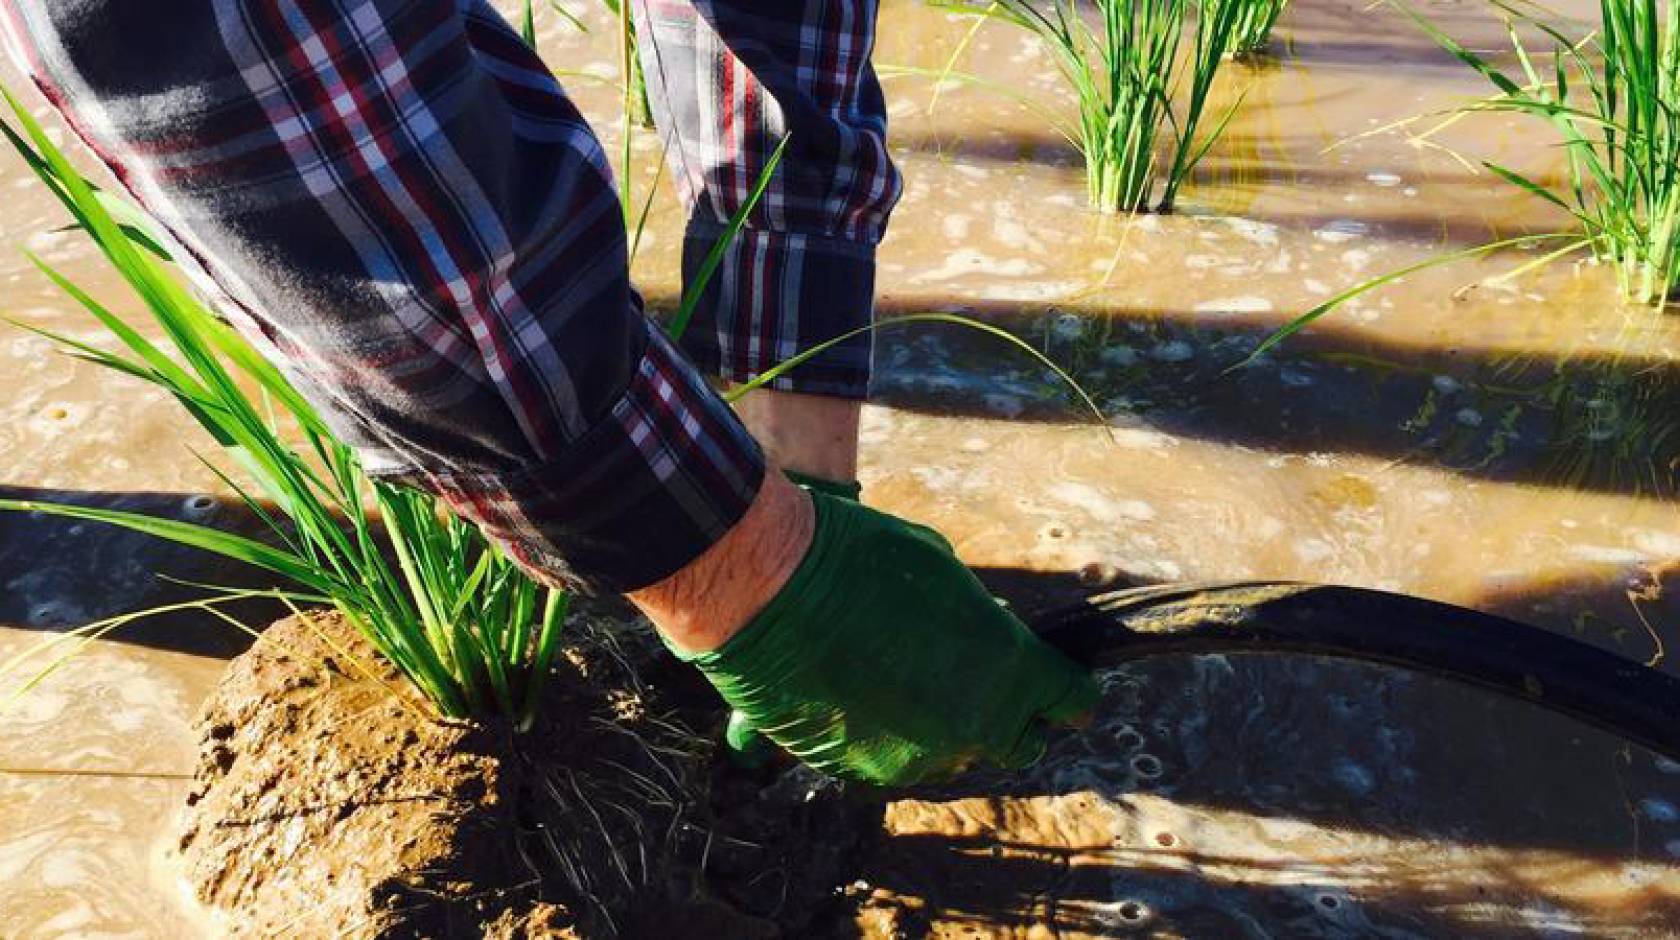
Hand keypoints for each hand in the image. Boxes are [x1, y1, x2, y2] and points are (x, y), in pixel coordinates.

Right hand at [669, 488, 1099, 784]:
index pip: (1070, 700)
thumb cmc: (857, 560)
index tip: (1064, 688)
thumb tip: (991, 638)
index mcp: (1006, 670)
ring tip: (904, 677)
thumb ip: (980, 621)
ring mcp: (911, 757)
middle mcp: (968, 726)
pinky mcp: (857, 771)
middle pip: (1017, 743)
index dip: (1069, 692)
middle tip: (982, 682)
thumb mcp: (941, 572)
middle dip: (1009, 717)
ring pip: (950, 757)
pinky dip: (885, 735)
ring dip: (942, 727)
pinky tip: (859, 690)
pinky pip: (890, 761)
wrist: (764, 589)